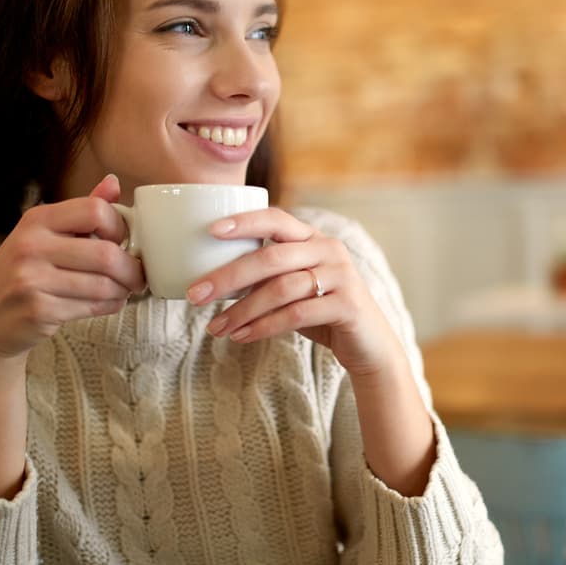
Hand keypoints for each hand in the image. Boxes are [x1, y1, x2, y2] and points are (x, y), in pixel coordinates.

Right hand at [0, 174, 146, 363]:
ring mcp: (32, 280)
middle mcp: (31, 246)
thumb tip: (113, 183)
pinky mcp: (39, 310)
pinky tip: (108, 303)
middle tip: (138, 276)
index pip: (95, 211)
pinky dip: (110, 306)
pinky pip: (92, 307)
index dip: (121, 227)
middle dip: (132, 268)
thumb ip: (81, 212)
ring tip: (124, 290)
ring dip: (123, 290)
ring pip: (103, 285)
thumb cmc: (23, 273)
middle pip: (105, 254)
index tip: (126, 241)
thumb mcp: (44, 235)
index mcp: (37, 220)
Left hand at [187, 208, 405, 378]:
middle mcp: (329, 250)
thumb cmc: (321, 313)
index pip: (276, 218)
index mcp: (313, 237)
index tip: (210, 231)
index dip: (244, 222)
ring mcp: (342, 276)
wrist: (370, 346)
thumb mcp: (293, 288)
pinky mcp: (347, 305)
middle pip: (271, 257)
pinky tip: (241, 337)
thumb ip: (266, 276)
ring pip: (281, 289)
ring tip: (215, 327)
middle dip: (228, 276)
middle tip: (195, 294)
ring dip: (242, 310)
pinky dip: (263, 327)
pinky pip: (296, 314)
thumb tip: (211, 279)